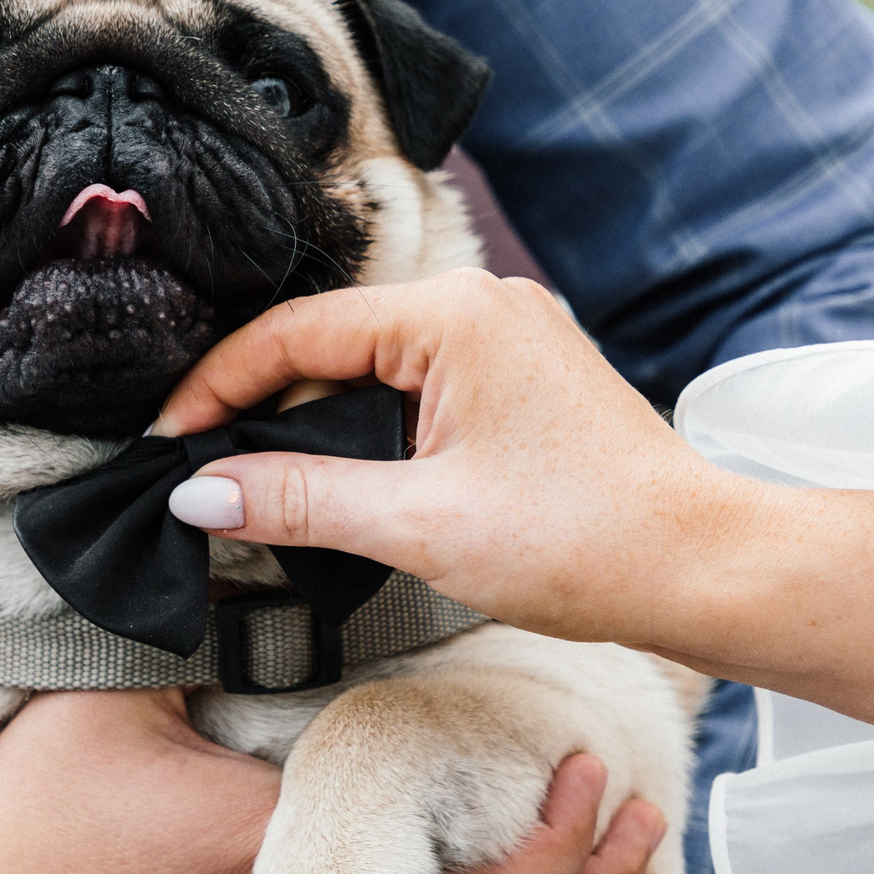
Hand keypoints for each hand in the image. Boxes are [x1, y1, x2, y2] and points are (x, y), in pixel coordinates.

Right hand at [153, 272, 873, 736]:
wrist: (705, 569)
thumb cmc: (586, 542)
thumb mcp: (420, 525)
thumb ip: (300, 500)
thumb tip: (198, 494)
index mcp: (454, 315)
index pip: (295, 332)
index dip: (217, 387)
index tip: (167, 443)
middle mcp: (483, 305)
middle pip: (330, 340)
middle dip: (258, 401)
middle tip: (198, 467)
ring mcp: (509, 339)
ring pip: (372, 363)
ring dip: (313, 417)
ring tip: (254, 478)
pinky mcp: (524, 379)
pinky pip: (418, 382)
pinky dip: (368, 424)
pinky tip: (340, 476)